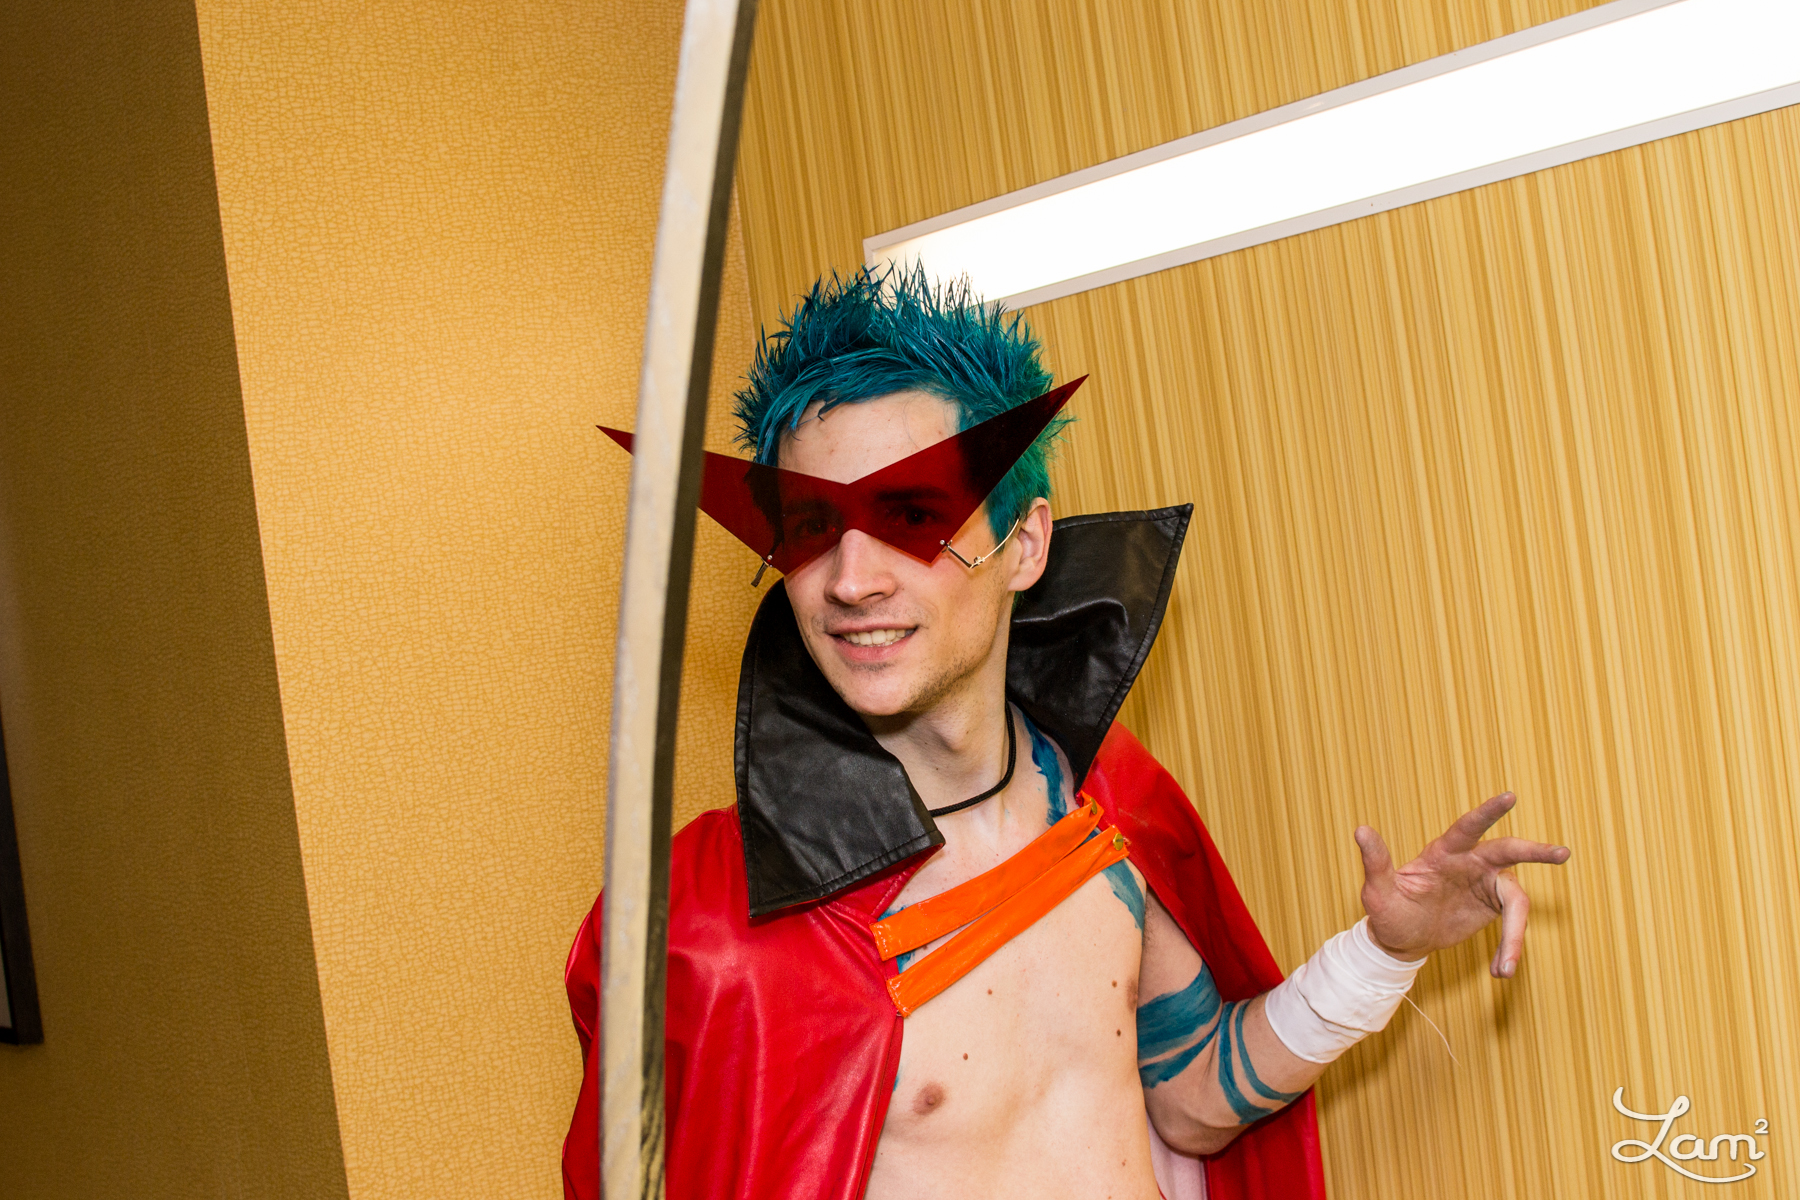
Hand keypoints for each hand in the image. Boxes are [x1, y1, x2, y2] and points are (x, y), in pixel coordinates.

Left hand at [1355, 792, 1569, 976]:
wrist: (1401, 941)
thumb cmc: (1388, 911)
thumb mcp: (1377, 891)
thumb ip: (1375, 862)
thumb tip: (1360, 830)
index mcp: (1444, 852)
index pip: (1469, 827)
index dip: (1488, 812)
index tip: (1510, 797)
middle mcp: (1470, 863)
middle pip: (1508, 851)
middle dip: (1535, 850)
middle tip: (1562, 852)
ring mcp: (1485, 884)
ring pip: (1517, 900)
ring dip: (1515, 935)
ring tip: (1505, 968)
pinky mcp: (1493, 907)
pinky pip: (1513, 925)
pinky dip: (1509, 948)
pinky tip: (1500, 970)